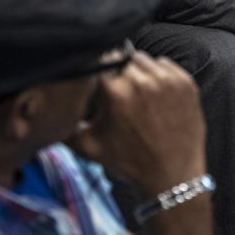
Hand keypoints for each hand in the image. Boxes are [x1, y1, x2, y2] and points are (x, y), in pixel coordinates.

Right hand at [66, 50, 206, 194]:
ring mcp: (167, 79)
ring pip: (143, 59)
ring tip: (137, 93)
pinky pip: (165, 64)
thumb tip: (49, 111)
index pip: (98, 61)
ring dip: (137, 70)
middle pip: (121, 59)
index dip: (95, 68)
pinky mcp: (186, 82)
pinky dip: (158, 74)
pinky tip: (155, 94)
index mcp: (115, 92)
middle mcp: (142, 80)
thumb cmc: (130, 163)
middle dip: (116, 72)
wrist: (172, 175)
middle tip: (118, 92)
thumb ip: (64, 126)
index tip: (96, 79)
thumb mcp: (89, 148)